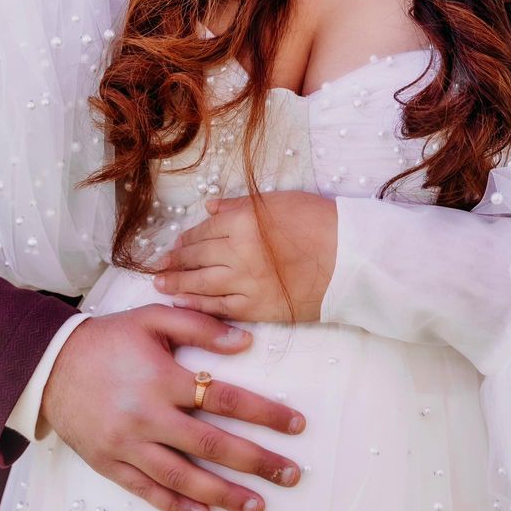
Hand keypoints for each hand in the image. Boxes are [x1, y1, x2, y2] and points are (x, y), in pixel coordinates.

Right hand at [39, 304, 306, 510]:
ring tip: (258, 505)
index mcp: (163, 378)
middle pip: (212, 444)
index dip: (265, 413)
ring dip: (224, 493)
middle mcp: (148, 416)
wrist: (48, 365)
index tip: (297, 425)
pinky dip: (177, 505)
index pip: (226, 399)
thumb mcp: (151, 318)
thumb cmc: (107, 339)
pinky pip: (147, 491)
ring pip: (183, 477)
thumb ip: (199, 326)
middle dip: (256, 461)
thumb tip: (245, 343)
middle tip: (292, 474)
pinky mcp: (109, 464)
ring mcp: (127, 445)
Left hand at [151, 192, 337, 324]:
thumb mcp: (278, 202)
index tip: (175, 244)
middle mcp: (238, 253)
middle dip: (175, 262)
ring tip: (160, 284)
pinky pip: (220, 308)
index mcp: (242, 222)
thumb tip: (209, 208)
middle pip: (197, 257)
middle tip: (159, 266)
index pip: (204, 230)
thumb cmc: (319, 223)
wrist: (350, 259)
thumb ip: (239, 206)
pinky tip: (183, 303)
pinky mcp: (257, 307)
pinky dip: (198, 306)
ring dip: (177, 284)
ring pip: (201, 285)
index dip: (187, 238)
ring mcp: (245, 283)